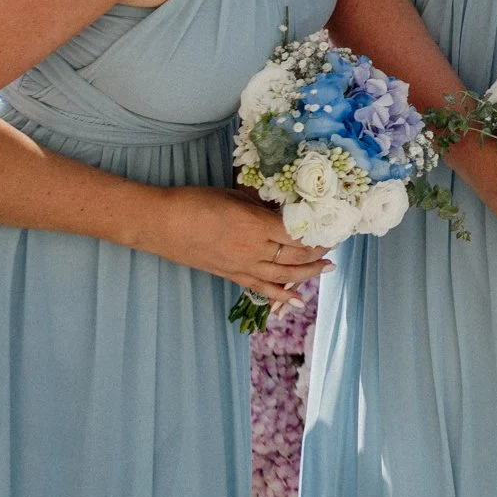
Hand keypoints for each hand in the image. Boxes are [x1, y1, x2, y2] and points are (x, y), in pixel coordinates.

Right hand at [143, 186, 332, 302]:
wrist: (161, 224)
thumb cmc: (196, 202)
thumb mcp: (235, 194)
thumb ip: (263, 202)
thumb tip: (286, 203)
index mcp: (257, 225)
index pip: (299, 233)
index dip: (319, 231)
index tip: (334, 225)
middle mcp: (253, 250)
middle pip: (296, 255)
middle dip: (319, 250)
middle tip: (335, 242)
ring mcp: (242, 266)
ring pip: (284, 275)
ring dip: (308, 273)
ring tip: (327, 267)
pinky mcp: (231, 276)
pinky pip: (261, 289)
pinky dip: (280, 296)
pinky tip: (296, 302)